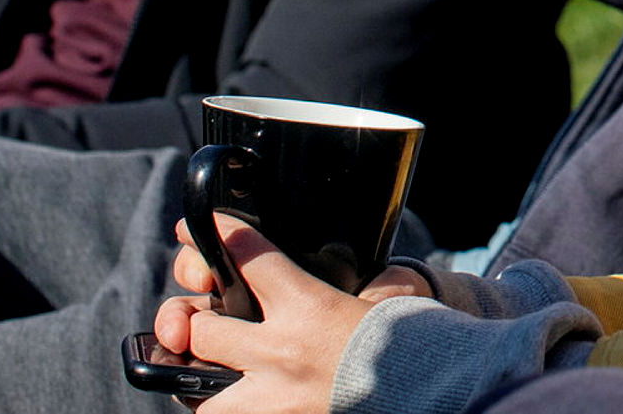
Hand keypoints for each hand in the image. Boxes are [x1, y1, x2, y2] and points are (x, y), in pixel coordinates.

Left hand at [157, 215, 432, 410]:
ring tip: (218, 373)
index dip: (214, 235)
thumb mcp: (371, 301)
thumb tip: (275, 280)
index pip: (247, 257)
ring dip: (204, 379)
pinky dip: (224, 409)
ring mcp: (270, 402)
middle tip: (199, 320)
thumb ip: (321, 291)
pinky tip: (240, 399)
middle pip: (202, 326)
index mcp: (310, 307)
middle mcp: (282, 353)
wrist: (429, 391)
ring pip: (199, 390)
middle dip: (196, 321)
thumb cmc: (405, 343)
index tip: (192, 228)